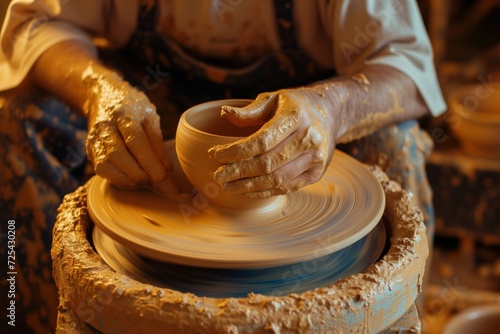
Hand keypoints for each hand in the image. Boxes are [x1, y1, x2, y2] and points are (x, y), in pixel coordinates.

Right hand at [84, 71, 182, 197]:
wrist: (104, 96)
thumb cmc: (133, 108)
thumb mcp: (150, 117)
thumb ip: (157, 142)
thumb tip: (167, 170)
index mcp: (124, 114)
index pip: (136, 142)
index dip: (150, 163)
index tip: (165, 179)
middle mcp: (105, 127)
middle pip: (118, 156)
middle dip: (140, 175)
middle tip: (159, 183)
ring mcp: (94, 139)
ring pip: (106, 166)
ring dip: (129, 180)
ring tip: (147, 182)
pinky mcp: (89, 150)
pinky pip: (102, 171)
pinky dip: (119, 180)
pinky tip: (133, 181)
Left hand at [208, 88, 336, 197]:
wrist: (330, 114)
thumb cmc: (296, 105)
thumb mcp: (274, 98)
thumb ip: (250, 110)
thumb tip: (224, 114)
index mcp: (296, 116)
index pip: (261, 141)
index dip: (236, 152)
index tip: (215, 155)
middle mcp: (309, 138)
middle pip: (267, 163)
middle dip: (238, 172)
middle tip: (218, 176)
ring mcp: (315, 158)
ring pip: (276, 179)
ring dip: (248, 185)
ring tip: (228, 186)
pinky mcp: (316, 173)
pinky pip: (287, 187)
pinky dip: (264, 191)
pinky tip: (247, 190)